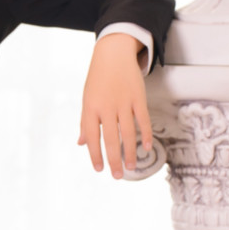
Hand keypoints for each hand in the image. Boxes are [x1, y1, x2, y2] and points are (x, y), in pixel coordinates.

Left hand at [78, 33, 152, 178]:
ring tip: (132, 167)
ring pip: (128, 132)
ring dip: (130, 152)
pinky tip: (146, 147)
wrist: (112, 54)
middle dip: (114, 159)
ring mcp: (123, 102)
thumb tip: (82, 143)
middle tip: (117, 175)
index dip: (95, 154)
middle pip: (110, 138)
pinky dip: (146, 134)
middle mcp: (106, 106)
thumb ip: (85, 122)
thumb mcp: (86, 99)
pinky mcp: (138, 97)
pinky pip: (143, 120)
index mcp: (90, 108)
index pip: (92, 136)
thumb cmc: (97, 79)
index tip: (99, 169)